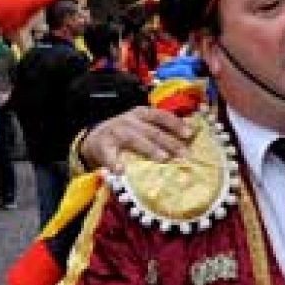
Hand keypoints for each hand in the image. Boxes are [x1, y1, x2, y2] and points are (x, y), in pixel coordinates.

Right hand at [79, 107, 194, 172]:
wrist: (94, 139)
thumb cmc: (126, 134)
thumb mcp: (142, 126)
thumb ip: (160, 130)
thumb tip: (188, 140)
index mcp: (142, 114)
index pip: (161, 116)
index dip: (175, 124)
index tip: (189, 134)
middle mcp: (129, 120)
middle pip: (153, 131)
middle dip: (170, 143)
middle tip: (184, 155)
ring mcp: (115, 132)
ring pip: (135, 139)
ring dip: (150, 149)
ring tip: (163, 159)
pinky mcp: (102, 146)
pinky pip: (110, 155)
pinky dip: (115, 162)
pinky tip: (122, 170)